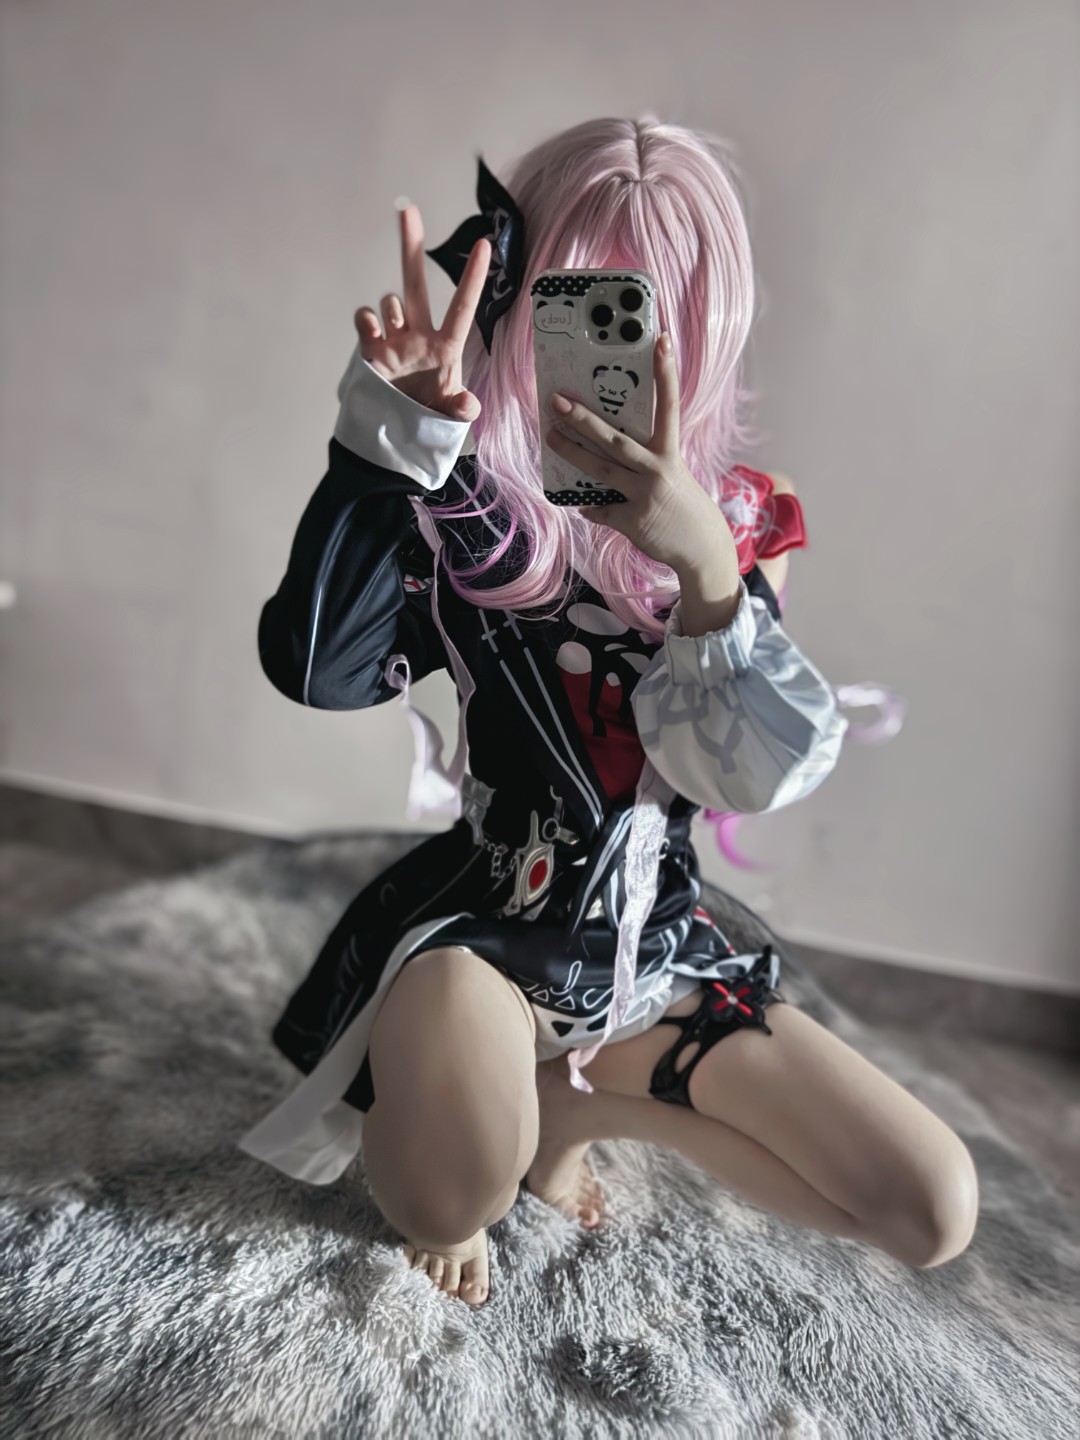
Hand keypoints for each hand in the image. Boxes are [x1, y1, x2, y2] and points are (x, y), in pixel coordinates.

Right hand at [353, 202, 489, 421]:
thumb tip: (469, 405)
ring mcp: (393, 338)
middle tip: (407, 208)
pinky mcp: (369, 348)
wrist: (394, 435)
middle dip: (410, 245)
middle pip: (415, 283)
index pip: (462, 307)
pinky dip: (367, 320)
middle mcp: (418, 334)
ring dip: (391, 310)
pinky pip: (365, 318)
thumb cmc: (429, 420)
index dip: (472, 278)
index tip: (485, 244)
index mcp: (445, 347)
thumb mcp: (449, 417)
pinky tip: (373, 336)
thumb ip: (460, 409)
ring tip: (393, 339)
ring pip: (391, 301)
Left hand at [544, 334, 738, 580]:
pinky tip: (586, 506)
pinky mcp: (632, 520)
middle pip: (614, 438)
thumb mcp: (671, 475)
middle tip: (558, 400)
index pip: (669, 405)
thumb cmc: (682, 505)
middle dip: (584, 419)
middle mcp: (657, 470)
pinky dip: (592, 507)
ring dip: (571, 453)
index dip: (665, 372)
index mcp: (670, 452)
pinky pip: (601, 510)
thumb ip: (642, 462)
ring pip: (598, 470)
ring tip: (551, 437)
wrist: (701, 548)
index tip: (661, 340)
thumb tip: (606, 457)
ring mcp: (643, 495)